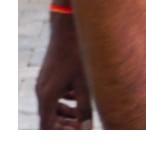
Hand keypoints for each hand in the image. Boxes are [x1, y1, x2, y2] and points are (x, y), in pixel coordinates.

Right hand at [36, 13, 93, 128]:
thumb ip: (85, 107)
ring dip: (64, 113)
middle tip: (79, 128)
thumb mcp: (85, 83)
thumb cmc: (78, 54)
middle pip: (48, 117)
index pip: (47, 125)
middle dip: (63, 126)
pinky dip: (64, 100)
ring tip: (80, 117)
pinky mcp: (50, 74)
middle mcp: (42, 90)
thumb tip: (87, 128)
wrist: (68, 28)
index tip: (75, 133)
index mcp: (48, 96)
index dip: (60, 133)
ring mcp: (45, 81)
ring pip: (51, 105)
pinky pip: (54, 94)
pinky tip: (78, 98)